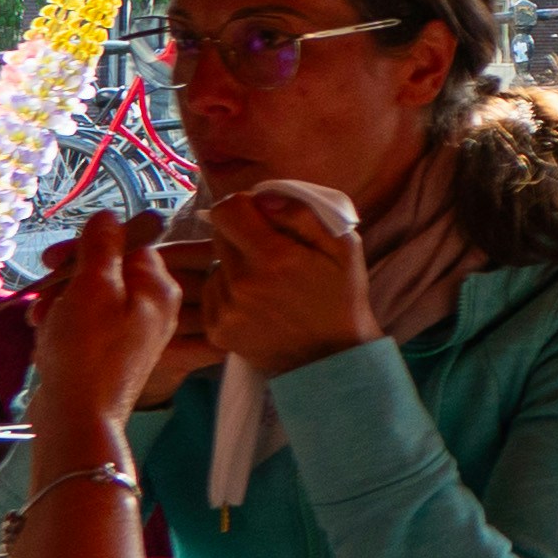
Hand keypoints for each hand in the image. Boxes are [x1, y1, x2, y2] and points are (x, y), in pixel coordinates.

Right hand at [23, 213, 186, 445]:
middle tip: (42, 298)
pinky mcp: (112, 355)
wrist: (78, 418)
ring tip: (42, 323)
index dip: (87, 247)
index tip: (52, 259)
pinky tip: (46, 340)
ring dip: (59, 304)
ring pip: (90, 299)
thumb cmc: (87, 350)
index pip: (128, 244)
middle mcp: (155, 308)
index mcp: (159, 287)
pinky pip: (85, 326)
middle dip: (67, 280)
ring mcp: (134, 333)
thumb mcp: (93, 287)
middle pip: (106, 272)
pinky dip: (63, 327)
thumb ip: (102, 247)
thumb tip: (110, 216)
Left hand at [197, 184, 373, 377]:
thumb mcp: (344, 247)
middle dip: (242, 235)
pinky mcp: (217, 330)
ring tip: (268, 284)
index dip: (244, 206)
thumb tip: (263, 198)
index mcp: (274, 257)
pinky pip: (212, 293)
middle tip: (271, 252)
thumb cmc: (341, 298)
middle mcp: (242, 283)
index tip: (262, 218)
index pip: (227, 209)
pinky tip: (257, 304)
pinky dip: (229, 292)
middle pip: (219, 234)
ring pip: (216, 264)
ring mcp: (226, 309)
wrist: (333, 359)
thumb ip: (304, 214)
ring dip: (236, 265)